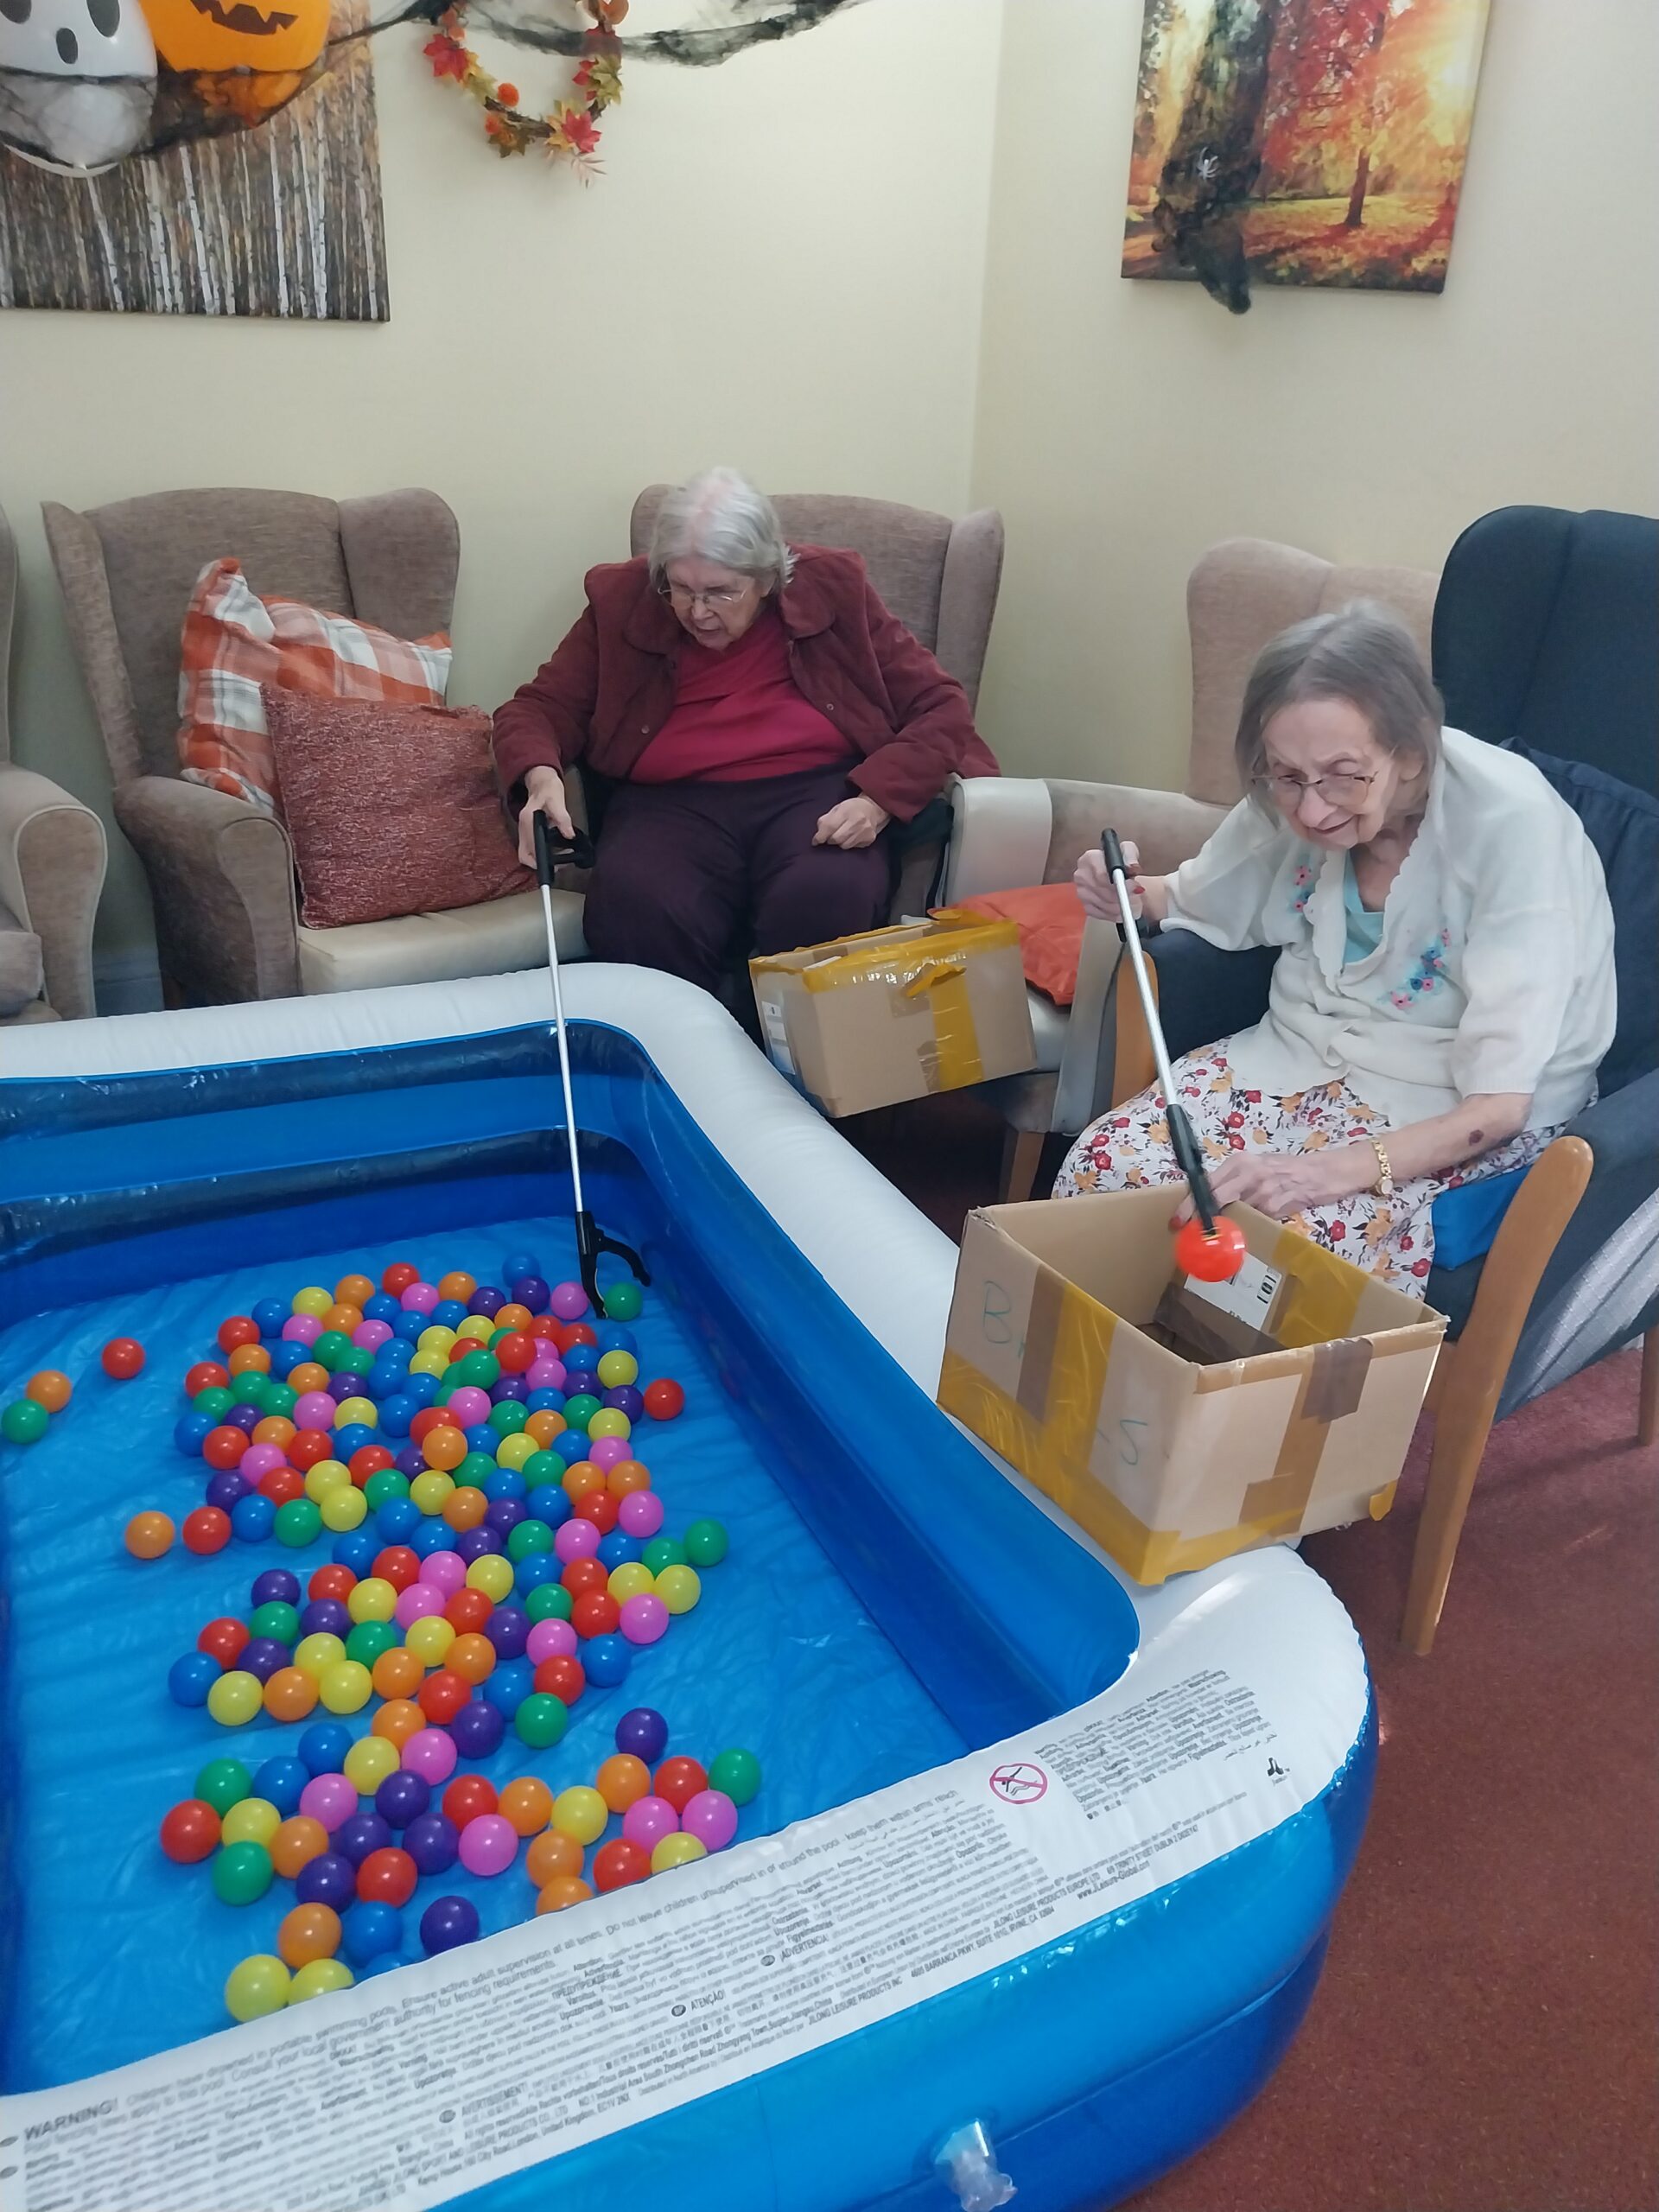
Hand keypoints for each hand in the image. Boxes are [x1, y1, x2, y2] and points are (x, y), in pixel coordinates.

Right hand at [517, 766, 574, 866]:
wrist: (542, 781)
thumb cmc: (549, 789)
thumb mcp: (558, 801)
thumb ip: (563, 819)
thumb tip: (569, 835)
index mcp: (528, 820)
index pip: (528, 848)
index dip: (538, 861)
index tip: (552, 866)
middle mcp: (523, 827)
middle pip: (524, 855)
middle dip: (537, 864)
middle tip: (556, 866)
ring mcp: (525, 829)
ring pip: (527, 852)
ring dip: (540, 859)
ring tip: (559, 860)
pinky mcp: (529, 830)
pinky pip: (532, 846)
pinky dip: (541, 852)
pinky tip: (556, 851)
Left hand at [813, 795, 890, 849]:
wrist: (872, 809)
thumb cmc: (850, 809)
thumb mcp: (836, 809)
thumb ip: (825, 821)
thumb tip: (817, 839)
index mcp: (846, 810)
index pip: (830, 826)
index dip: (820, 836)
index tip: (816, 842)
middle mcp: (858, 820)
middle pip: (837, 839)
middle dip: (830, 840)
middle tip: (831, 837)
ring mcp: (865, 830)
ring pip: (845, 845)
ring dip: (840, 843)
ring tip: (842, 835)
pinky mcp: (870, 838)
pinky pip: (853, 847)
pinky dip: (849, 844)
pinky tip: (851, 837)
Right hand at [1075, 839, 1141, 922]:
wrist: (1117, 876)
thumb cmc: (1121, 863)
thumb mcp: (1128, 852)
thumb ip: (1130, 856)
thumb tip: (1131, 866)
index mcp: (1089, 859)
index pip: (1101, 874)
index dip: (1119, 882)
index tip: (1133, 887)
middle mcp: (1081, 875)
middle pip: (1102, 891)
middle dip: (1121, 896)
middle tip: (1136, 896)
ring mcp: (1082, 892)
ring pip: (1103, 904)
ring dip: (1120, 907)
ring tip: (1133, 902)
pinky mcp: (1085, 906)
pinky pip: (1101, 914)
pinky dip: (1114, 915)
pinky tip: (1123, 910)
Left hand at [1172, 1143, 1373, 1223]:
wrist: (1321, 1173)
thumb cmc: (1287, 1170)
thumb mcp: (1257, 1168)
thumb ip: (1235, 1181)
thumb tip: (1208, 1202)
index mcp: (1240, 1162)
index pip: (1207, 1182)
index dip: (1189, 1202)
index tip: (1177, 1219)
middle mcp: (1249, 1173)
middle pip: (1213, 1197)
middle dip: (1197, 1216)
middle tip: (1185, 1232)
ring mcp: (1262, 1190)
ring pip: (1234, 1213)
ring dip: (1224, 1227)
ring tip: (1216, 1237)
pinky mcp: (1275, 1206)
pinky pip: (1255, 1221)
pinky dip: (1249, 1228)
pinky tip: (1249, 1232)